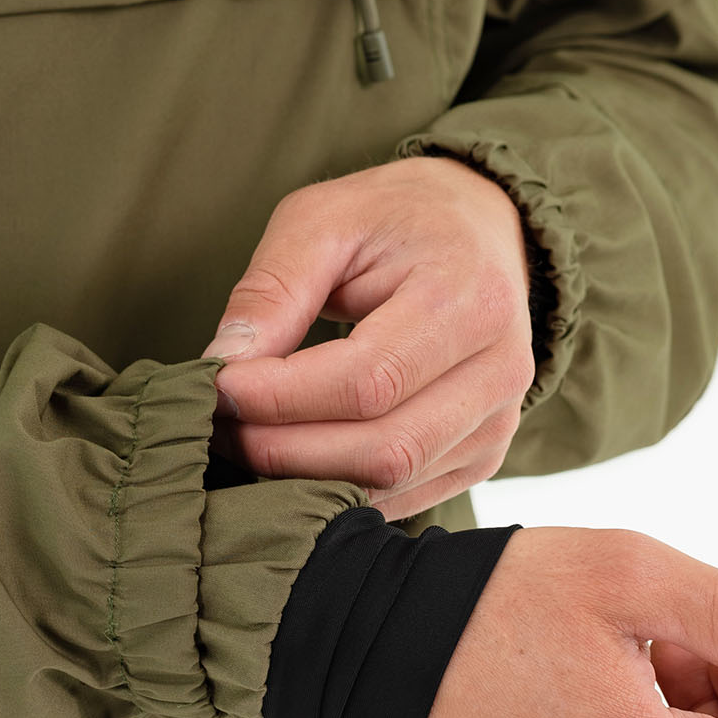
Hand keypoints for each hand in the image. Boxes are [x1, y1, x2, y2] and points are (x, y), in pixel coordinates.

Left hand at [200, 157, 535, 521]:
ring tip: (247, 441)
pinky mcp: (485, 455)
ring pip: (391, 483)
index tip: (217, 386)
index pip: (367, 380)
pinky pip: (404, 499)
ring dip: (304, 477)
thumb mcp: (325, 219)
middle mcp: (500, 370)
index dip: (281, 397)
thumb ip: (273, 289)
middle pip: (383, 448)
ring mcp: (500, 421)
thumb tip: (223, 363)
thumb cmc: (397, 220)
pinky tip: (291, 463)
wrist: (480, 230)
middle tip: (219, 426)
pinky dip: (338, 492)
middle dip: (284, 449)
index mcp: (470, 298)